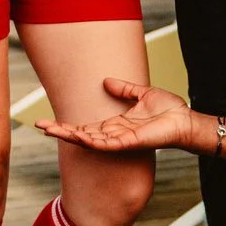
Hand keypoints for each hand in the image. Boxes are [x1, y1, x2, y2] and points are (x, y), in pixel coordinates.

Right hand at [38, 76, 196, 152]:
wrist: (185, 120)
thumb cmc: (168, 110)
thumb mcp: (142, 93)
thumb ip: (124, 89)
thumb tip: (105, 81)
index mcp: (115, 124)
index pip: (85, 126)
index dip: (66, 124)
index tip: (47, 121)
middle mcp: (114, 134)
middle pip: (81, 134)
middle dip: (61, 131)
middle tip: (40, 125)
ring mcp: (120, 140)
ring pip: (89, 140)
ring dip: (70, 135)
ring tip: (50, 130)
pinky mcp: (129, 143)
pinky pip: (106, 144)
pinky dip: (91, 140)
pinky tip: (77, 136)